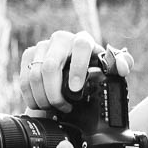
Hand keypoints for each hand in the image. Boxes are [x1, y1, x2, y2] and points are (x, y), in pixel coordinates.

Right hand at [19, 30, 134, 114]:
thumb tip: (122, 67)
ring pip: (34, 75)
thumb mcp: (110, 69)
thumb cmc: (93, 69)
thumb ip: (122, 65)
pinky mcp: (29, 56)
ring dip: (42, 97)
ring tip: (53, 107)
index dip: (77, 68)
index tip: (76, 89)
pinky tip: (40, 104)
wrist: (72, 71)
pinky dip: (30, 96)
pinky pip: (24, 78)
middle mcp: (61, 39)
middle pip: (50, 66)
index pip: (80, 47)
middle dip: (54, 93)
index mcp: (82, 40)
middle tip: (63, 107)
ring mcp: (43, 46)